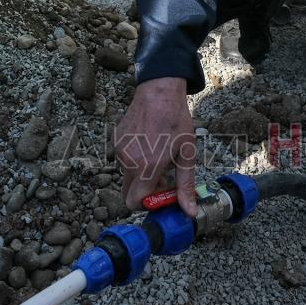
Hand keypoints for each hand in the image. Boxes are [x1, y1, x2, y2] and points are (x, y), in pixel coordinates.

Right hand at [114, 77, 197, 217]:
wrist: (159, 91)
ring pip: (127, 175)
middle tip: (162, 176)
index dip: (147, 204)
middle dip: (143, 191)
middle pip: (128, 192)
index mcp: (147, 167)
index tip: (161, 192)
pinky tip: (148, 141)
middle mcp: (129, 161)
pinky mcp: (115, 140)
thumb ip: (185, 185)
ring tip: (157, 152)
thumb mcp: (187, 153)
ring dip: (140, 172)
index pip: (134, 202)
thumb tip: (190, 212)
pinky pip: (123, 159)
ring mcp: (119, 150)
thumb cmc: (175, 120)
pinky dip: (134, 158)